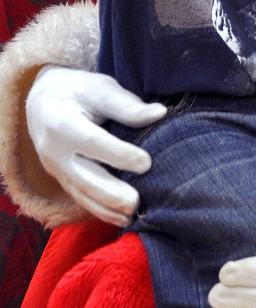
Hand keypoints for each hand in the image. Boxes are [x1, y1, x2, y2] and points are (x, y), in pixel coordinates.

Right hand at [26, 66, 165, 225]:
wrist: (43, 100)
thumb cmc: (78, 91)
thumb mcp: (100, 89)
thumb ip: (127, 105)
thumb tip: (160, 113)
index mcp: (62, 122)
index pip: (92, 142)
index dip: (119, 155)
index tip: (147, 163)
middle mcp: (54, 151)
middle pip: (83, 176)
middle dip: (110, 192)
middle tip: (137, 202)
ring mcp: (55, 168)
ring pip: (80, 193)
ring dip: (106, 207)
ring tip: (132, 214)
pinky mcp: (61, 179)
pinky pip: (79, 197)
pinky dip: (99, 210)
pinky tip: (120, 217)